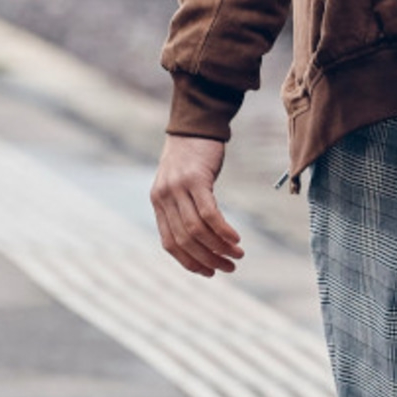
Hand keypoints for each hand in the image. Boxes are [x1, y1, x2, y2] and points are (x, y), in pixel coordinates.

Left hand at [151, 134, 243, 277]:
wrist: (196, 124)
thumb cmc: (192, 156)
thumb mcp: (180, 184)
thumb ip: (182, 208)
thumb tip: (199, 240)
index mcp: (158, 203)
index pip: (170, 244)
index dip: (190, 262)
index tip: (209, 272)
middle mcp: (164, 198)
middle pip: (185, 240)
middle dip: (208, 259)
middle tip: (229, 267)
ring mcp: (178, 188)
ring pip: (197, 230)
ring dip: (219, 248)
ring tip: (237, 255)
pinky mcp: (196, 179)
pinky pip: (209, 213)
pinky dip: (223, 231)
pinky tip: (235, 239)